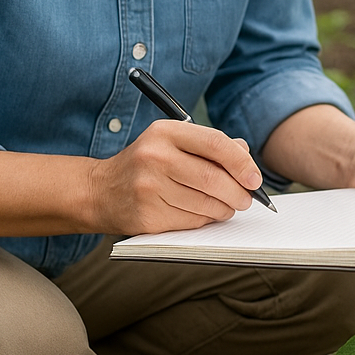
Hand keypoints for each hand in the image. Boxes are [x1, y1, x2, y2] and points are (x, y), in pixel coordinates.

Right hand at [88, 118, 263, 233]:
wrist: (100, 190)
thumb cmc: (146, 164)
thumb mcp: (172, 142)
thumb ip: (209, 144)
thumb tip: (245, 154)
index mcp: (165, 132)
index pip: (215, 144)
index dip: (241, 163)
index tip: (255, 178)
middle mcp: (155, 157)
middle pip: (213, 178)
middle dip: (239, 193)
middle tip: (247, 199)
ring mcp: (148, 188)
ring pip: (205, 204)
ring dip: (225, 209)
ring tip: (228, 206)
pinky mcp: (147, 216)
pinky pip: (191, 222)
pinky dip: (206, 220)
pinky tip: (205, 214)